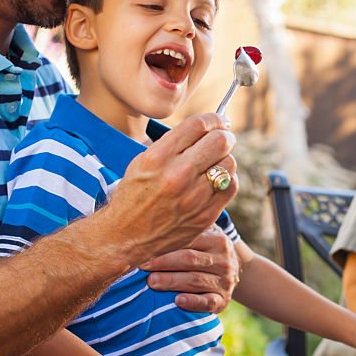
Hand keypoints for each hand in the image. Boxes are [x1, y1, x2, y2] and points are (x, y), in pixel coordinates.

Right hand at [98, 114, 237, 263]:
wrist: (125, 237)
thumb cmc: (133, 196)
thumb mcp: (142, 161)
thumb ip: (173, 143)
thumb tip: (205, 127)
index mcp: (158, 158)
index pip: (198, 125)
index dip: (213, 119)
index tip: (218, 121)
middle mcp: (177, 175)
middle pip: (220, 142)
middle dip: (224, 136)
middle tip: (222, 138)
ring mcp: (193, 197)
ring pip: (229, 163)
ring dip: (224, 159)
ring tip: (215, 163)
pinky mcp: (204, 215)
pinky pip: (230, 186)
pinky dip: (227, 180)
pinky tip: (216, 180)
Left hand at [142, 228, 239, 313]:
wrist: (230, 274)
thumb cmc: (207, 252)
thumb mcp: (205, 238)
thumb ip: (188, 230)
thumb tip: (154, 220)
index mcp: (218, 240)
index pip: (190, 241)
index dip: (166, 245)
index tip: (144, 248)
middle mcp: (224, 260)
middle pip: (190, 259)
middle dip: (164, 263)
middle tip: (144, 267)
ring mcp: (225, 282)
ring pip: (195, 280)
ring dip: (172, 281)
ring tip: (152, 282)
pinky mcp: (223, 301)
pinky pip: (208, 302)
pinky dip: (193, 302)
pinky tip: (178, 300)